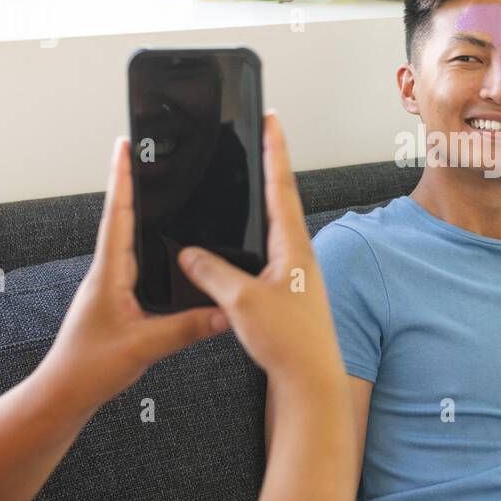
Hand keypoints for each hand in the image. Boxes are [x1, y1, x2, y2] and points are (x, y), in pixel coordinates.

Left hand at [42, 137, 227, 411]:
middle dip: (133, 184)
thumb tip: (225, 311)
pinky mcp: (116, 302)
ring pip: (128, 240)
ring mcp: (110, 288)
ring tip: (156, 188)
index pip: (118, 216)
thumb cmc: (87, 370)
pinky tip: (164, 248)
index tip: (126, 146)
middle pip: (122, 218)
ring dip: (139, 212)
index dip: (123, 179)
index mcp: (109, 274)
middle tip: (145, 154)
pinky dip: (148, 245)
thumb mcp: (144, 347)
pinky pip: (135, 264)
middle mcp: (107, 274)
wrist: (62, 395)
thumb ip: (187, 328)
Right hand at [177, 111, 344, 391]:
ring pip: (273, 229)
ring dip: (260, 204)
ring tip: (245, 179)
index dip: (274, 151)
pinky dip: (251, 239)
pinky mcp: (288, 293)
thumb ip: (213, 273)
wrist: (310, 381)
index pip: (281, 186)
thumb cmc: (288, 343)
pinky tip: (236, 244)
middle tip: (256, 137)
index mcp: (293, 247)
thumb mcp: (242, 302)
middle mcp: (299, 254)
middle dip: (267, 169)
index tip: (270, 118)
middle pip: (280, 201)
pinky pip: (266, 254)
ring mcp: (295, 273)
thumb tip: (189, 253)